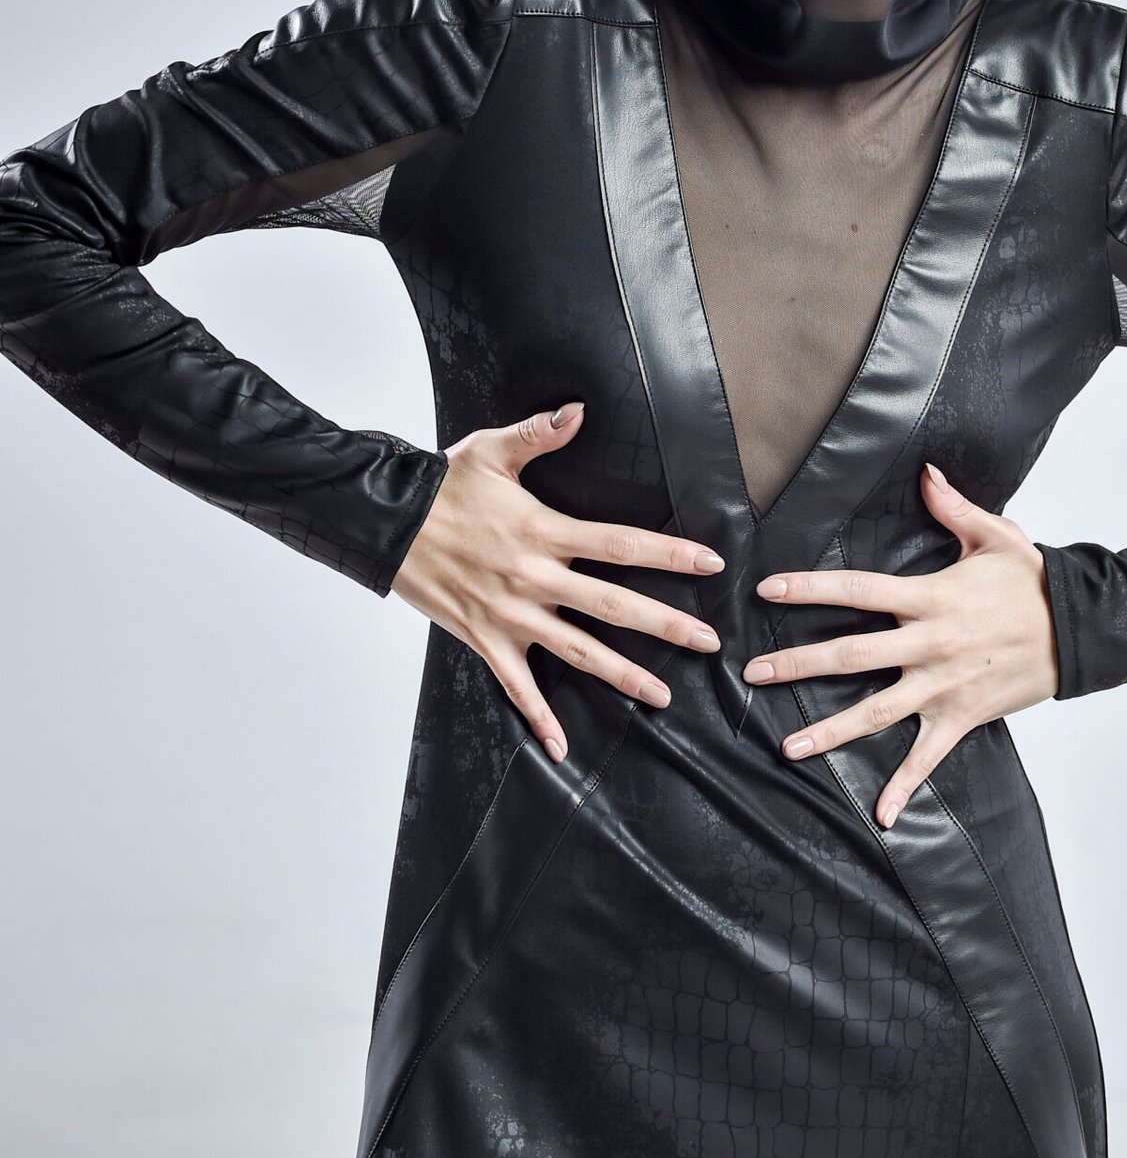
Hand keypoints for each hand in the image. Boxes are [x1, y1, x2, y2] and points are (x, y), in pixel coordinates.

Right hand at [390, 403, 724, 761]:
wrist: (385, 524)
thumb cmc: (440, 486)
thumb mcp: (490, 450)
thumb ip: (538, 433)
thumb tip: (578, 411)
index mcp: (544, 531)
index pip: (621, 543)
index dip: (669, 555)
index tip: (711, 563)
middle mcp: (534, 578)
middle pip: (612, 605)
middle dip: (666, 625)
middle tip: (709, 643)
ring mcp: (510, 615)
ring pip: (577, 652)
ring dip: (622, 675)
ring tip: (662, 695)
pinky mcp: (484, 639)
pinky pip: (516, 686)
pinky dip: (538, 718)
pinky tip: (560, 746)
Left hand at [742, 461, 1060, 827]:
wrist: (1080, 630)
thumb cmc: (1035, 582)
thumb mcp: (997, 536)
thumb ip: (954, 507)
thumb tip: (925, 471)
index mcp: (931, 597)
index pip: (858, 591)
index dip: (811, 589)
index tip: (768, 590)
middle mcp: (930, 645)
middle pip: (852, 656)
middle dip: (798, 664)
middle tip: (753, 674)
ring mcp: (944, 687)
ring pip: (876, 713)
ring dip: (829, 732)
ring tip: (786, 747)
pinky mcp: (962, 717)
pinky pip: (927, 757)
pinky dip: (904, 787)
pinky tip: (880, 815)